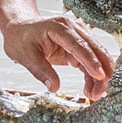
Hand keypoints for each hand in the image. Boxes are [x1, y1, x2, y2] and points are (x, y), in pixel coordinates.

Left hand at [0, 15, 114, 99]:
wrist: (20, 27)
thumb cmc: (20, 38)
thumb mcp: (25, 56)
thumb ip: (41, 71)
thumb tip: (54, 88)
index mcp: (60, 27)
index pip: (80, 45)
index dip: (91, 61)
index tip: (100, 76)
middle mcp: (74, 28)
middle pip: (95, 50)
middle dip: (101, 72)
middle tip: (99, 93)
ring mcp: (78, 36)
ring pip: (97, 56)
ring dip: (99, 76)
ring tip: (94, 95)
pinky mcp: (79, 46)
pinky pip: (90, 62)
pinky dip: (93, 75)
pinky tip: (90, 89)